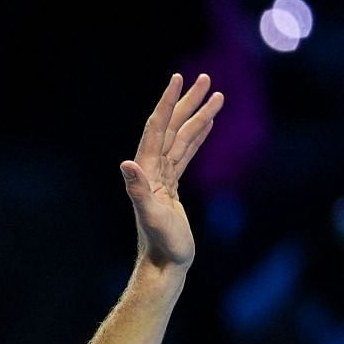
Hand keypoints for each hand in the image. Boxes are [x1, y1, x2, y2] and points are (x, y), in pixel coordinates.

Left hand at [122, 73, 223, 269]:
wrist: (164, 265)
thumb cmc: (161, 245)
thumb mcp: (152, 217)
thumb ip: (138, 191)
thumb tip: (127, 165)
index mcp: (146, 171)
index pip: (156, 129)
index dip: (167, 103)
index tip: (178, 79)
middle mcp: (152, 170)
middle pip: (171, 128)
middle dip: (187, 102)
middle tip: (205, 78)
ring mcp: (163, 178)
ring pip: (182, 138)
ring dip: (198, 117)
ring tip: (216, 95)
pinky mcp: (173, 188)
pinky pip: (186, 155)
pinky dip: (197, 137)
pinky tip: (207, 125)